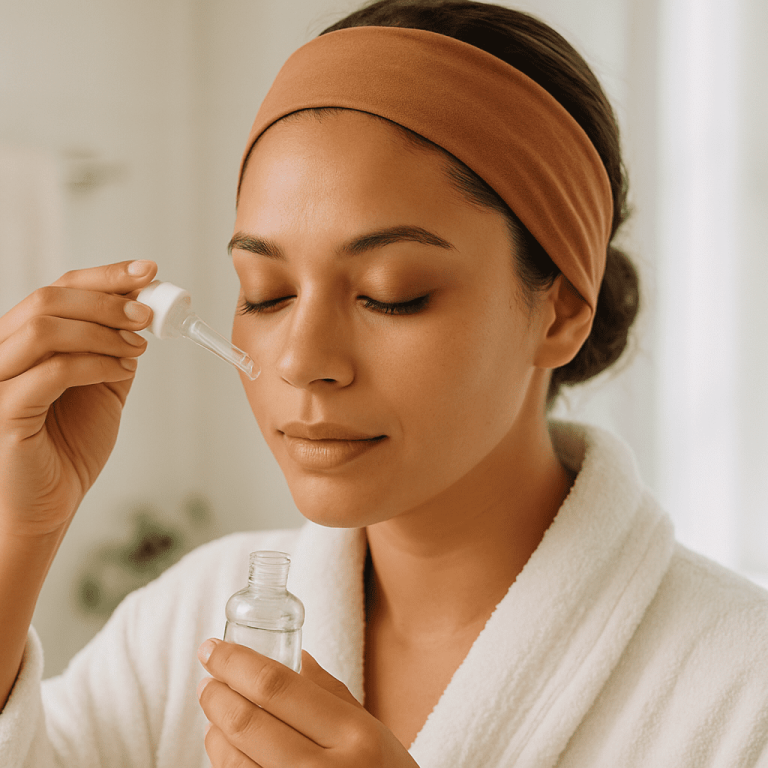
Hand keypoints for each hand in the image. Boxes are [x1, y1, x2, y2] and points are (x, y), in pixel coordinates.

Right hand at [0, 260, 156, 538]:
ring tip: (137, 347)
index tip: (148, 271)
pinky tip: (122, 370)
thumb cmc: (69, 447)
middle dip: (107, 301)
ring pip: (43, 327)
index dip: (105, 276)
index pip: (57, 290)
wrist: (49, 505)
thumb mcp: (101, 387)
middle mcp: (1, 353)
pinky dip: (95, 363)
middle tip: (147, 317)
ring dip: (102, 331)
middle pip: (48, 299)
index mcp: (22, 342)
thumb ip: (112, 350)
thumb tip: (141, 313)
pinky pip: (51, 372)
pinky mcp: (4, 411)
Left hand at [197, 638, 419, 767]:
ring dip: (215, 729)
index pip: (277, 686)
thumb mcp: (372, 729)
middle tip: (209, 678)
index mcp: (353, 733)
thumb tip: (293, 656)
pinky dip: (224, 760)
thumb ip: (329, 692)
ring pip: (233, 760)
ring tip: (216, 712)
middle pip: (247, 722)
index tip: (213, 649)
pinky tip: (227, 747)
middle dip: (217, 693)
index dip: (235, 663)